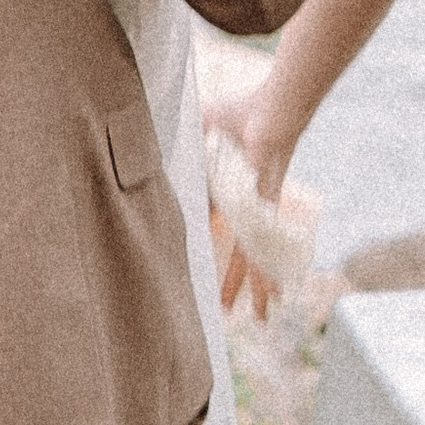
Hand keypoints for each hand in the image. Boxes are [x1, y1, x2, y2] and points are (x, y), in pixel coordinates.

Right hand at [204, 87, 294, 320]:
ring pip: (253, 256)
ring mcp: (255, 211)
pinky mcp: (263, 210)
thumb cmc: (239, 113)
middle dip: (234, 280)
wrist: (269, 108)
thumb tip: (154, 163)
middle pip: (239, 251)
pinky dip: (263, 271)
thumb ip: (182, 149)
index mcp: (229, 192)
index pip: (216, 228)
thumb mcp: (200, 133)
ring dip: (254, 286)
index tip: (202, 268)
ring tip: (259, 316)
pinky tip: (270, 295)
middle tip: (229, 310)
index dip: (210, 247)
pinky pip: (261, 248)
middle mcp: (244, 207)